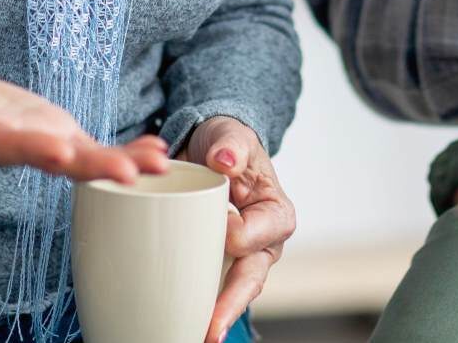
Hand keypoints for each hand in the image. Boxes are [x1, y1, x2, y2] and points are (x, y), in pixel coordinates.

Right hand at [0, 45, 169, 183]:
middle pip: (52, 159)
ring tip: (158, 165)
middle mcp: (13, 144)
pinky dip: (126, 154)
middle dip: (89, 166)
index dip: (28, 147)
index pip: (2, 141)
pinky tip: (159, 155)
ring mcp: (37, 144)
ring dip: (120, 165)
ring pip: (82, 160)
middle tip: (126, 173)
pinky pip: (94, 150)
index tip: (58, 152)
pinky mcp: (54, 138)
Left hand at [182, 117, 294, 342]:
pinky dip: (200, 305)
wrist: (210, 151)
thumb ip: (230, 144)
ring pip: (232, 293)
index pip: (252, 236)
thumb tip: (225, 161)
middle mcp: (263, 243)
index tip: (218, 220)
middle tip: (210, 330)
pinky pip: (212, 289)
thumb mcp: (230, 135)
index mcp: (275, 214)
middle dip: (229, 305)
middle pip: (249, 279)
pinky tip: (182, 323)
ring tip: (197, 336)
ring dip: (216, 315)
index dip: (233, 235)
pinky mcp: (219, 264)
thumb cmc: (226, 144)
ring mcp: (242, 259)